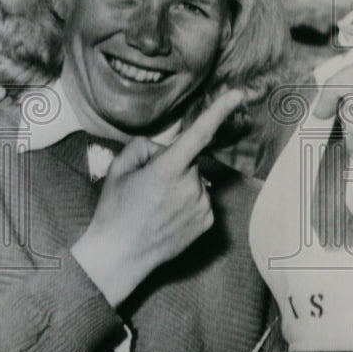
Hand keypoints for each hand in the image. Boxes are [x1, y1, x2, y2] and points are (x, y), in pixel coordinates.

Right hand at [71, 89, 243, 306]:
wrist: (120, 256)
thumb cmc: (115, 211)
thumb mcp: (119, 169)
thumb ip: (143, 146)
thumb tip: (163, 148)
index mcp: (167, 170)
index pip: (199, 134)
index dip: (219, 111)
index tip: (237, 95)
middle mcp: (190, 187)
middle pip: (191, 160)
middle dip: (175, 163)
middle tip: (149, 185)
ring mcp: (202, 206)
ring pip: (197, 181)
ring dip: (182, 184)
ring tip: (156, 205)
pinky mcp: (207, 222)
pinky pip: (201, 199)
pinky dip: (188, 202)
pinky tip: (168, 215)